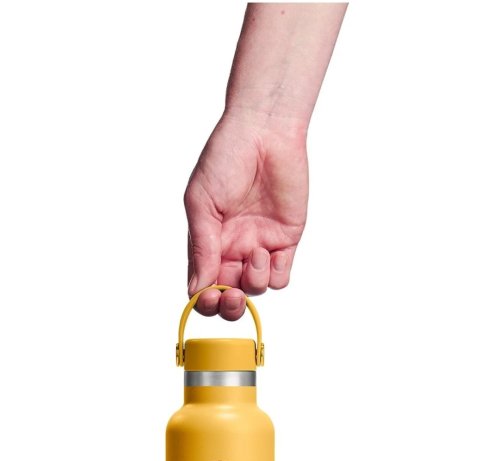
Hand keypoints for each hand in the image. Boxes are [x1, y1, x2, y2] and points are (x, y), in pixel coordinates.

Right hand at [184, 111, 307, 319]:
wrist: (264, 132)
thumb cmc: (224, 159)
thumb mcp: (201, 203)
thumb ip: (201, 247)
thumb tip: (197, 289)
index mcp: (207, 242)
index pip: (202, 286)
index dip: (204, 300)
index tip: (208, 296)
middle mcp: (232, 249)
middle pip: (229, 296)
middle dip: (229, 305)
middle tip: (231, 296)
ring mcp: (258, 246)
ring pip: (256, 289)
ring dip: (253, 282)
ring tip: (256, 253)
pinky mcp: (285, 241)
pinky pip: (281, 275)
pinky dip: (274, 274)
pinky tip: (267, 252)